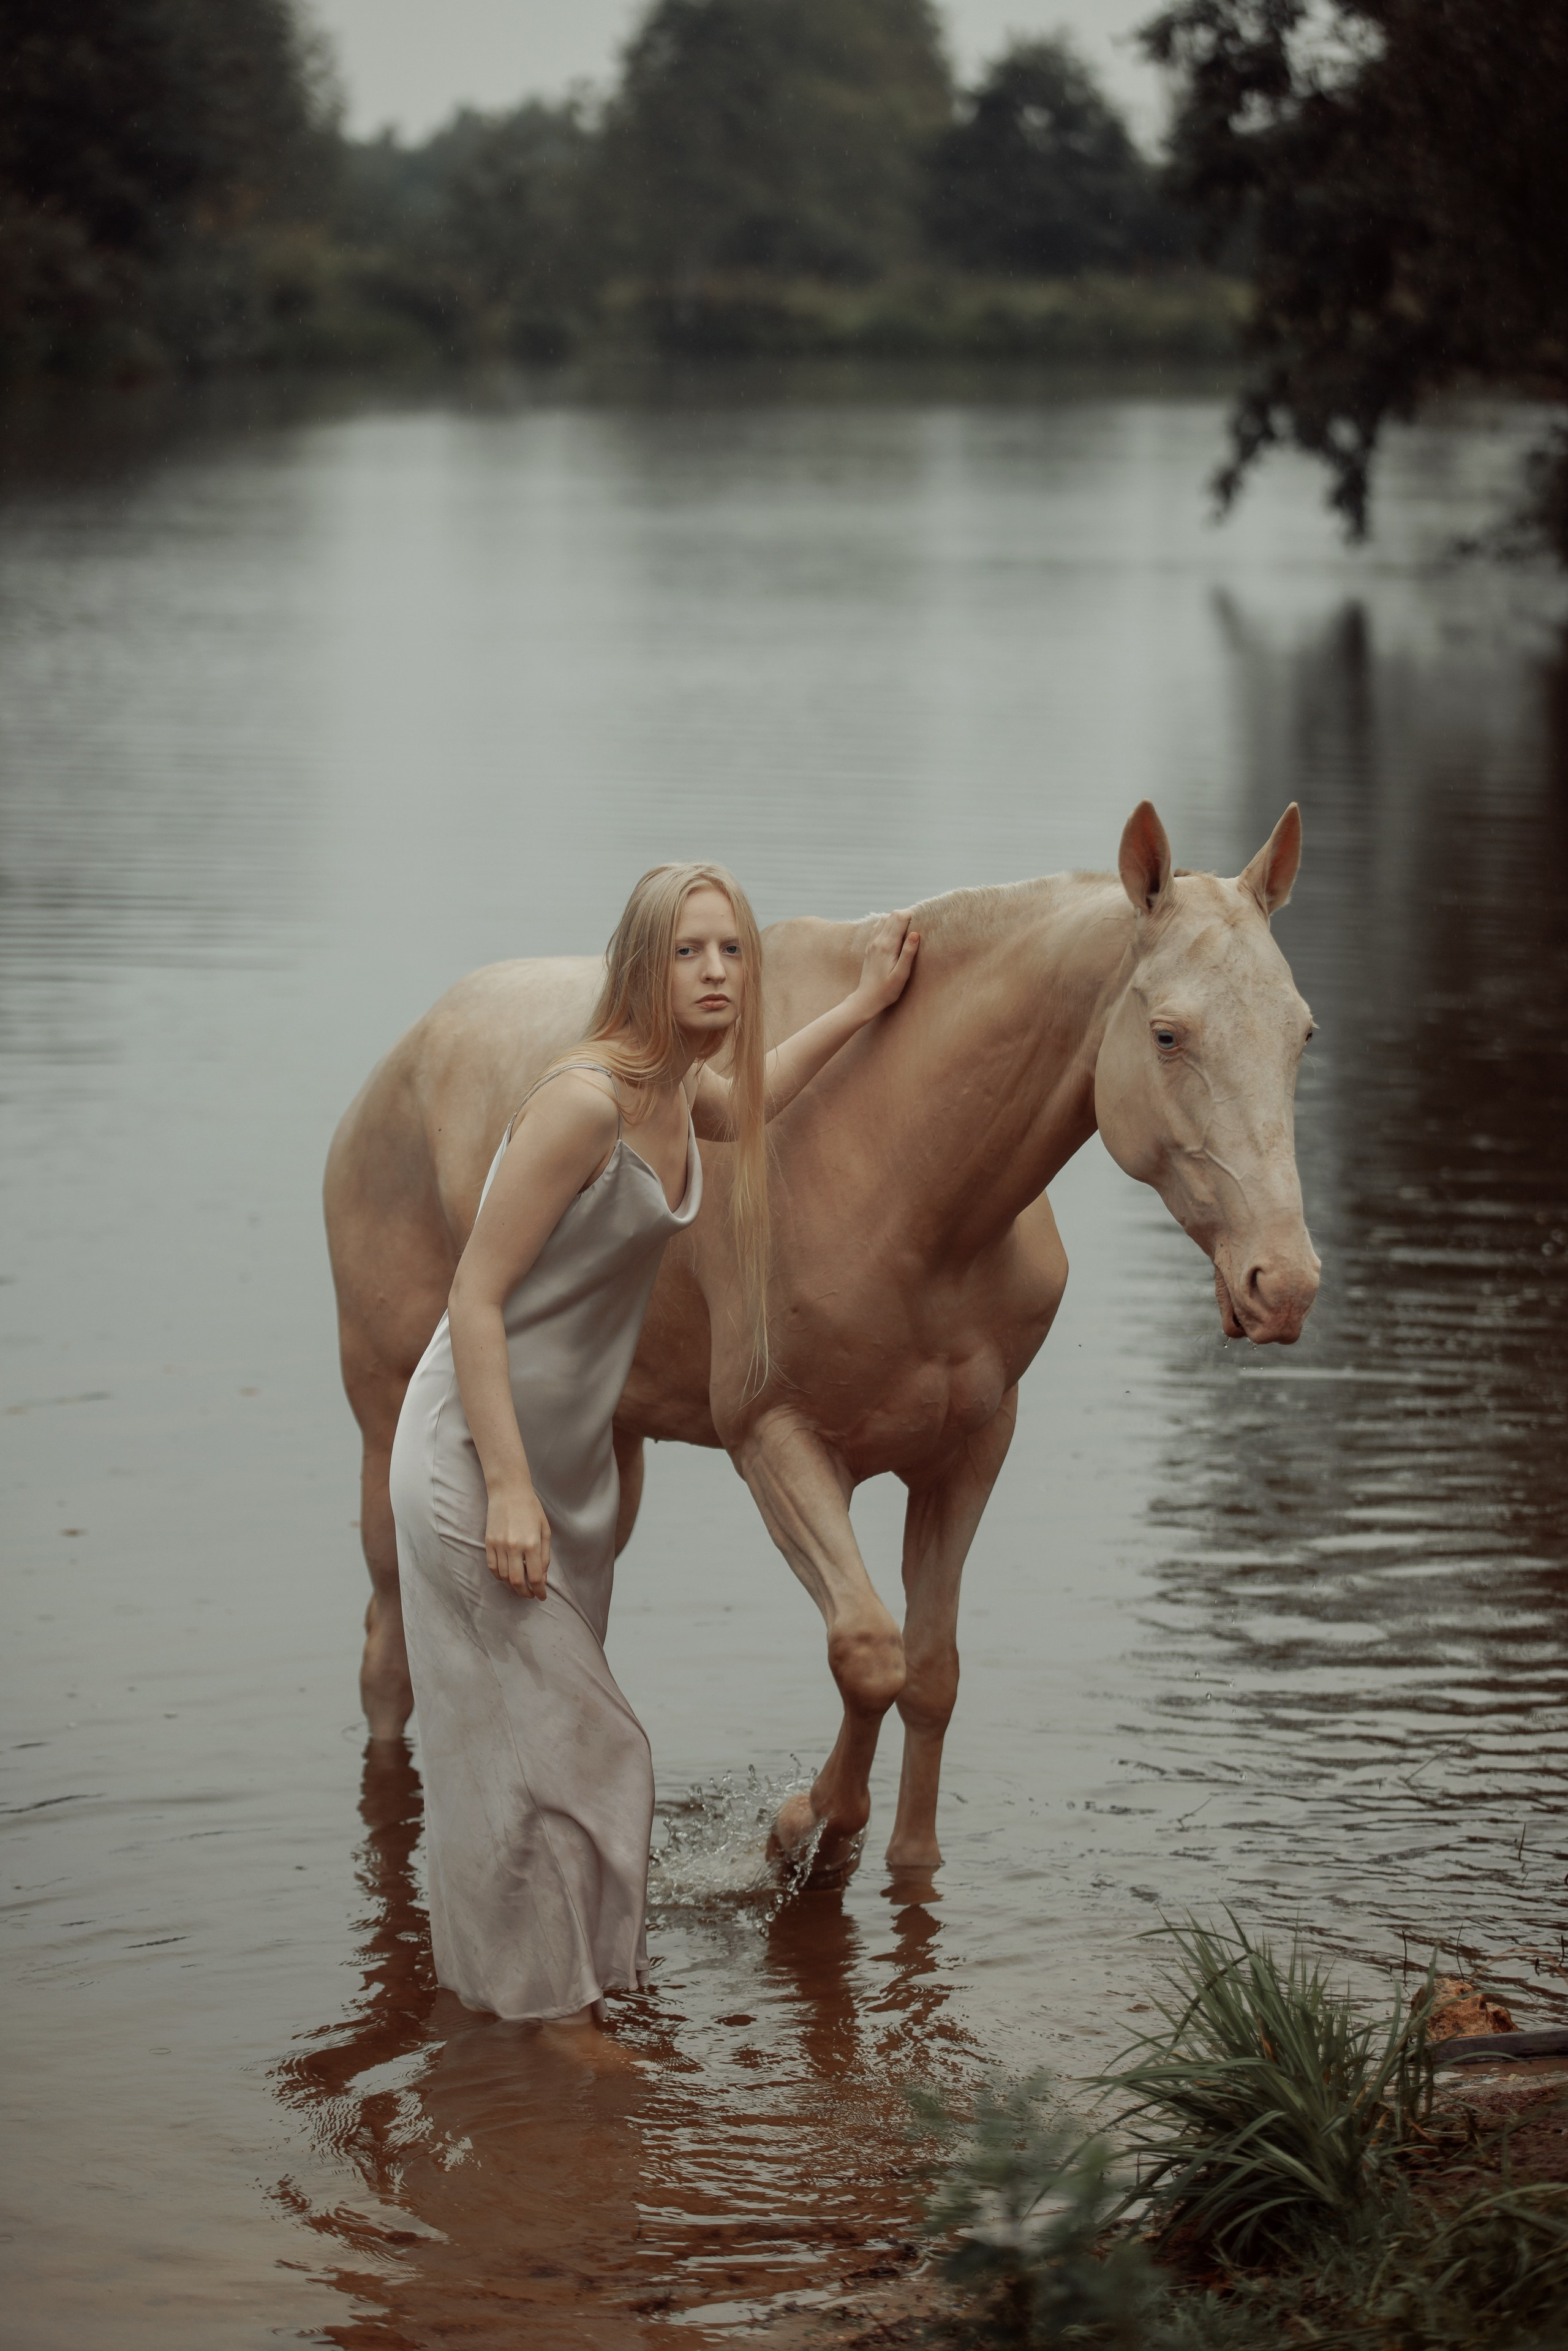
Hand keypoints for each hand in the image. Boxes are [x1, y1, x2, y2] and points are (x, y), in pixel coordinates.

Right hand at [484, 1483, 551, 1597]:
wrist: (509, 1491)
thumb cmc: (531, 1509)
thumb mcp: (545, 1531)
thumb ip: (544, 1556)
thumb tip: (541, 1578)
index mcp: (531, 1544)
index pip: (534, 1577)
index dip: (539, 1591)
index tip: (541, 1596)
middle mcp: (514, 1547)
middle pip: (516, 1581)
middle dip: (525, 1593)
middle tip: (530, 1595)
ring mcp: (498, 1545)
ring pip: (503, 1576)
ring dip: (512, 1586)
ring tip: (520, 1587)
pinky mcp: (488, 1542)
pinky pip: (492, 1567)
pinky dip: (499, 1576)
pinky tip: (506, 1577)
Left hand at [854, 909, 919, 1016]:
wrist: (866, 998)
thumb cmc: (887, 990)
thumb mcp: (901, 974)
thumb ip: (908, 953)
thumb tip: (915, 934)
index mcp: (887, 946)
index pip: (899, 918)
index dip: (912, 915)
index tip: (923, 920)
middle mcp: (877, 941)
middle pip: (892, 915)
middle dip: (906, 915)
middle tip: (918, 923)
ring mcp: (872, 943)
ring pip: (884, 919)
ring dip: (896, 919)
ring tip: (907, 929)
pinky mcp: (869, 946)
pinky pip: (878, 927)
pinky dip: (888, 924)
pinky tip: (894, 933)